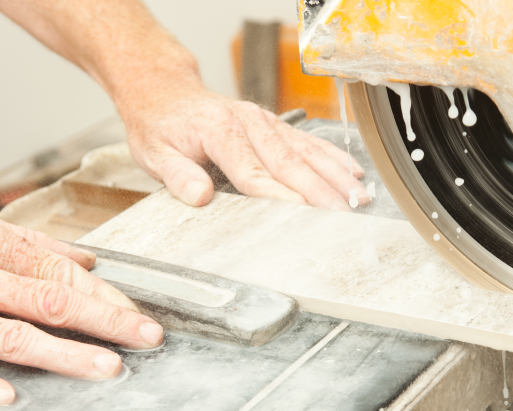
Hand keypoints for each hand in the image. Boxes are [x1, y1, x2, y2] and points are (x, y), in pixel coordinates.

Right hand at [0, 203, 163, 405]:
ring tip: (105, 367)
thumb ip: (28, 244)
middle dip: (104, 320)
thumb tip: (87, 259)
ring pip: (10, 335)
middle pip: (48, 300)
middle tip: (146, 337)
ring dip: (62, 353)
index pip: (58, 272)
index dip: (106, 295)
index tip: (141, 314)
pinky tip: (7, 395)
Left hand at [121, 82, 369, 209]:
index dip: (279, 196)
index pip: (254, 172)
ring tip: (359, 198)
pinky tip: (354, 173)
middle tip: (344, 213)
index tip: (302, 215)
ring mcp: (266, 122)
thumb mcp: (154, 152)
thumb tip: (199, 195)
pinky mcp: (275, 125)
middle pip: (290, 163)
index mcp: (220, 132)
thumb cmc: (162, 125)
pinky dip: (333, 158)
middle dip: (320, 190)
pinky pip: (310, 142)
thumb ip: (178, 175)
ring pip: (307, 152)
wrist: (166, 93)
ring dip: (335, 176)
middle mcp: (249, 123)